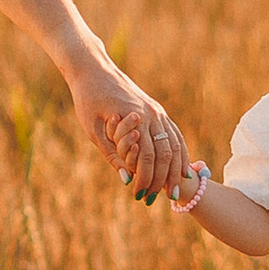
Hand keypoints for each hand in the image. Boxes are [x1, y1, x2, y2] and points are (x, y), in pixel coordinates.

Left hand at [69, 57, 190, 198]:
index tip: (140, 195)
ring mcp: (157, 111)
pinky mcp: (157, 110)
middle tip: (156, 199)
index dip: (145, 178)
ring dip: (176, 170)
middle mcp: (151, 115)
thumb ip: (111, 155)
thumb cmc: (88, 99)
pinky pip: (175, 135)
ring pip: (175, 145)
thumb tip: (126, 180)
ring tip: (174, 191)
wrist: (94, 70)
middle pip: (166, 154)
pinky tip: (181, 170)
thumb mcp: (92, 130)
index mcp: (134, 119)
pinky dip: (180, 154)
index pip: (147, 156)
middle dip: (162, 179)